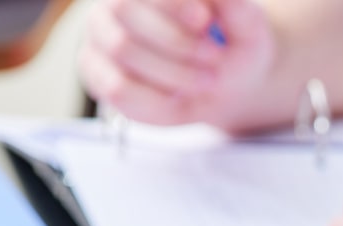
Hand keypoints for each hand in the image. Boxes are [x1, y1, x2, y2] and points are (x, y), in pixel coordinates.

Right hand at [80, 0, 274, 126]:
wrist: (224, 83)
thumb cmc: (231, 45)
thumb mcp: (245, 24)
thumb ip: (233, 5)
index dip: (172, 4)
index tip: (203, 19)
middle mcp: (113, 5)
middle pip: (127, 15)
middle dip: (177, 42)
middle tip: (214, 58)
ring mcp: (100, 39)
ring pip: (123, 50)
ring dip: (173, 72)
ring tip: (206, 79)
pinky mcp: (97, 75)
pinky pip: (119, 89)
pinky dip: (157, 99)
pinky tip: (180, 98)